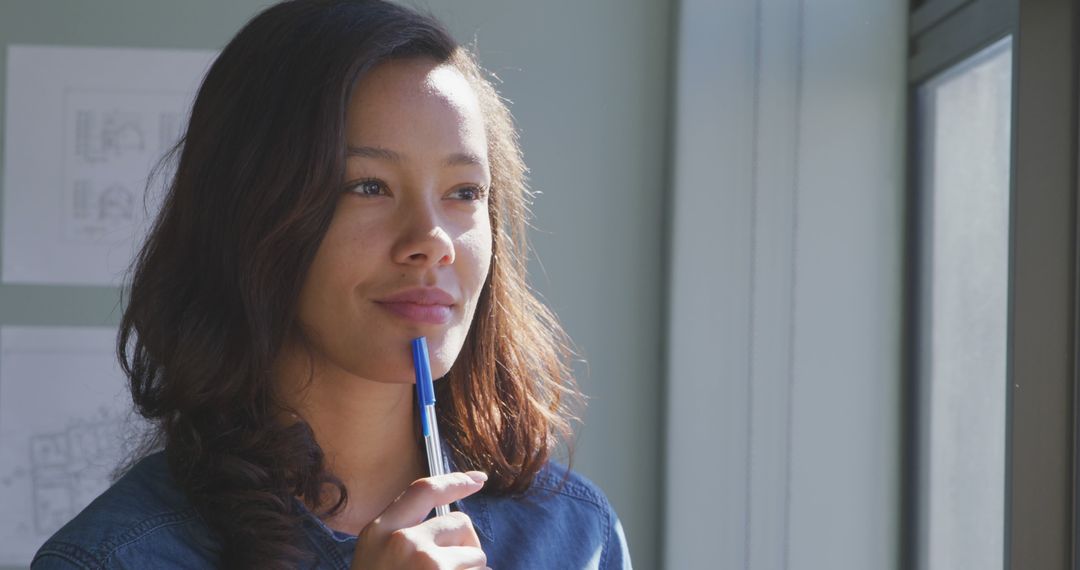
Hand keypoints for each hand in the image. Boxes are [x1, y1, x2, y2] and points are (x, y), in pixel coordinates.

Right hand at [349, 471, 490, 569]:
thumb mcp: (375, 561)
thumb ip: (402, 539)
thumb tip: (451, 528)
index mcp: (379, 532)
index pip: (422, 490)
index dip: (454, 481)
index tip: (477, 479)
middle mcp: (403, 541)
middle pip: (460, 523)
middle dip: (466, 546)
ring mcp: (428, 565)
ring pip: (477, 556)